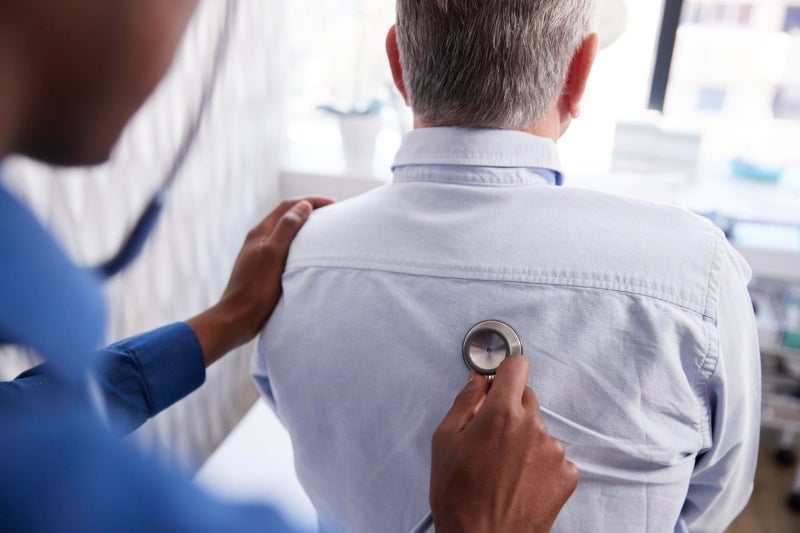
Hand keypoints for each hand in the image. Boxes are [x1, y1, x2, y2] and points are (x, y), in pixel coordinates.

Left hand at [187, 197, 333, 365]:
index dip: (311, 201)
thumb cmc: (256, 289)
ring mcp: (260, 256)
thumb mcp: (274, 254)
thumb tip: (303, 206)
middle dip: (309, 211)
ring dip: (305, 228)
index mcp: (260, 232)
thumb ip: (287, 228)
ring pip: (286, 234)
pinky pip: (285, 250)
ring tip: (324, 233)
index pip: (288, 206)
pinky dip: (299, 246)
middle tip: (332, 215)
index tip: (334, 204)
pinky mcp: (263, 271)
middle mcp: (259, 240)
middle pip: (286, 217)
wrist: (237, 319)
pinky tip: (308, 257)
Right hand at [430, 356, 578, 532]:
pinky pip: (553, 456)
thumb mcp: (444, 441)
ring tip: (502, 467)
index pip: (517, 366)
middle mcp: (532, 427)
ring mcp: (553, 451)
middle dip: (509, 409)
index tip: (500, 378)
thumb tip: (477, 381)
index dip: (506, 370)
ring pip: (539, 429)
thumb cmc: (459, 497)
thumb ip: (465, 402)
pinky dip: (539, 464)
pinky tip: (519, 481)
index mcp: (501, 413)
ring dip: (525, 439)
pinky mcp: (566, 475)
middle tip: (489, 437)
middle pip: (527, 398)